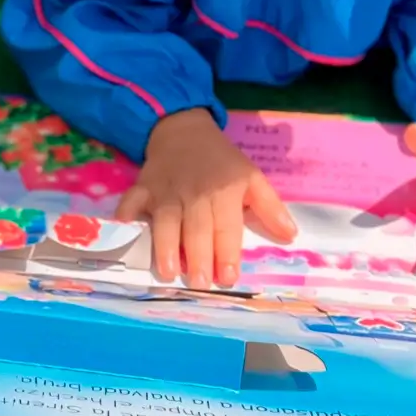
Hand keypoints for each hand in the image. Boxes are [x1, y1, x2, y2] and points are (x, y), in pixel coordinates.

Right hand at [116, 109, 296, 288]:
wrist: (185, 131)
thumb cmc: (221, 162)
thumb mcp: (252, 176)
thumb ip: (270, 206)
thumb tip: (289, 235)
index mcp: (225, 191)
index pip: (227, 226)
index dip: (228, 253)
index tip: (229, 277)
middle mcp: (195, 193)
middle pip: (197, 228)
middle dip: (198, 257)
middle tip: (199, 283)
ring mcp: (166, 191)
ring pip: (166, 221)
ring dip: (165, 246)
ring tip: (168, 271)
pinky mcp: (143, 188)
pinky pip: (131, 204)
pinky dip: (125, 218)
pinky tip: (125, 236)